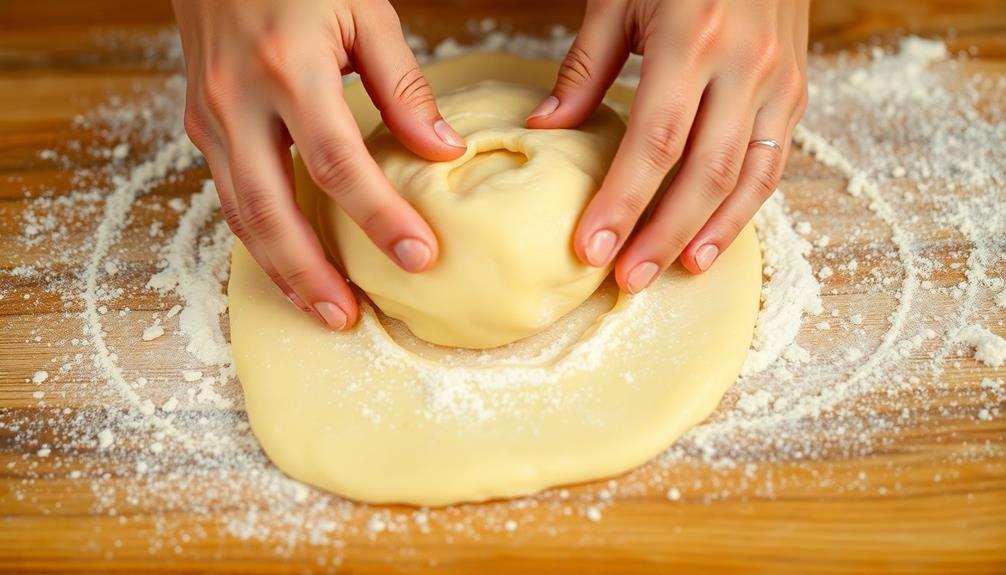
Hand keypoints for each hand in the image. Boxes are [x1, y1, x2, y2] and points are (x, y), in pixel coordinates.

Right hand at [173, 0, 465, 329]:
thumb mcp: (363, 10)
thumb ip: (403, 86)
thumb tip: (442, 153)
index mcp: (289, 67)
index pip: (338, 162)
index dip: (379, 216)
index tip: (421, 256)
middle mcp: (239, 99)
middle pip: (271, 208)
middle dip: (311, 271)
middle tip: (349, 318)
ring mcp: (211, 116)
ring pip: (240, 213)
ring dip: (280, 269)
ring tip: (321, 308)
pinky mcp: (200, 124)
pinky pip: (228, 195)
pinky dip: (259, 238)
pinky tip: (288, 265)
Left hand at [529, 0, 808, 292]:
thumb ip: (586, 67)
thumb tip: (545, 130)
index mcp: (693, 36)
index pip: (654, 141)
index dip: (623, 201)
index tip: (592, 248)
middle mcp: (745, 64)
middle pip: (703, 171)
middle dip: (663, 233)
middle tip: (627, 277)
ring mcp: (779, 79)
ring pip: (747, 176)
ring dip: (709, 232)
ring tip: (674, 271)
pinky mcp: (797, 88)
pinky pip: (774, 161)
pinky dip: (745, 207)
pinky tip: (714, 237)